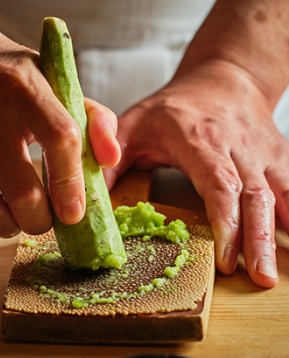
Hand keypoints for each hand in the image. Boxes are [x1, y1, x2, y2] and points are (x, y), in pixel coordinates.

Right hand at [0, 30, 119, 237]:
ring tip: (20, 218)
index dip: (71, 184)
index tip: (75, 213)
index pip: (59, 139)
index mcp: (23, 88)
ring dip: (11, 227)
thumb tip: (111, 161)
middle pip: (22, 191)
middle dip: (41, 220)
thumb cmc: (5, 74)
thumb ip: (92, 117)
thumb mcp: (52, 79)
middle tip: (46, 219)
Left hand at [104, 59, 288, 287]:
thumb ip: (110, 156)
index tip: (224, 258)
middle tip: (259, 278)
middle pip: (254, 195)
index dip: (225, 221)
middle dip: (257, 239)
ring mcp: (262, 152)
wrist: (222, 78)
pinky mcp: (278, 157)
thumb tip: (88, 195)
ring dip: (278, 234)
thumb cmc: (174, 106)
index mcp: (199, 140)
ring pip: (279, 194)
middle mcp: (237, 147)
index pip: (218, 183)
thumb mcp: (134, 123)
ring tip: (273, 274)